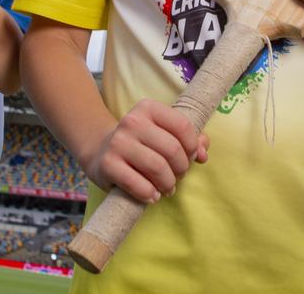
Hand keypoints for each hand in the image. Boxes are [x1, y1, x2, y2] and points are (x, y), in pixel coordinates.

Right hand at [85, 99, 208, 203]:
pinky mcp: (108, 165)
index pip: (183, 126)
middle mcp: (132, 121)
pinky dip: (150, 194)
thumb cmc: (141, 143)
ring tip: (168, 188)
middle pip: (172, 149)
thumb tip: (203, 153)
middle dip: (181, 168)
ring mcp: (118, 143)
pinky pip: (138, 184)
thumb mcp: (163, 133)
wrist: (100, 150)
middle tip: (178, 176)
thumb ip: (189, 139)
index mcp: (148, 108)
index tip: (189, 157)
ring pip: (158, 168)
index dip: (192, 146)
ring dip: (168, 184)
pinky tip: (152, 195)